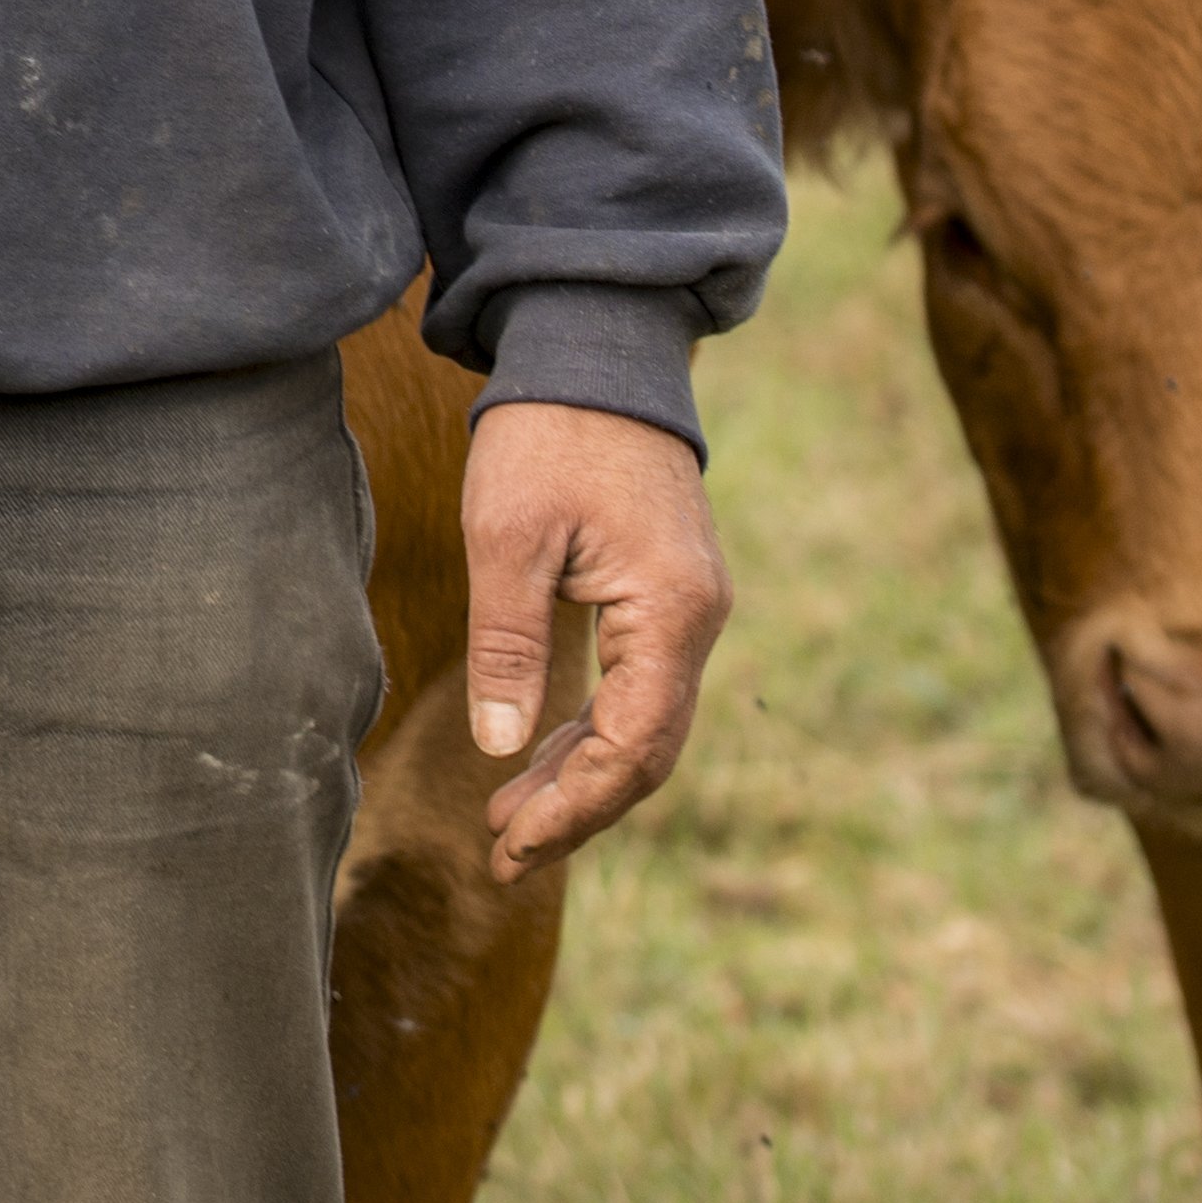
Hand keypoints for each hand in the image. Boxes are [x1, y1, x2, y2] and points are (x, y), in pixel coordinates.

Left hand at [461, 398, 726, 881]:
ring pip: (645, 724)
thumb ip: (508, 645)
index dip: (575, 808)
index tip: (512, 847)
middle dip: (578, 809)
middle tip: (504, 856)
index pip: (635, 746)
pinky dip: (591, 728)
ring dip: (581, 776)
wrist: (595, 346)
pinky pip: (638, 686)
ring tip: (508, 822)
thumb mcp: (506, 537)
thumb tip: (504, 749)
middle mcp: (697, 618)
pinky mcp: (666, 593)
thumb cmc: (546, 432)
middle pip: (649, 751)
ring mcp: (688, 607)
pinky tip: (540, 754)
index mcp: (670, 610)